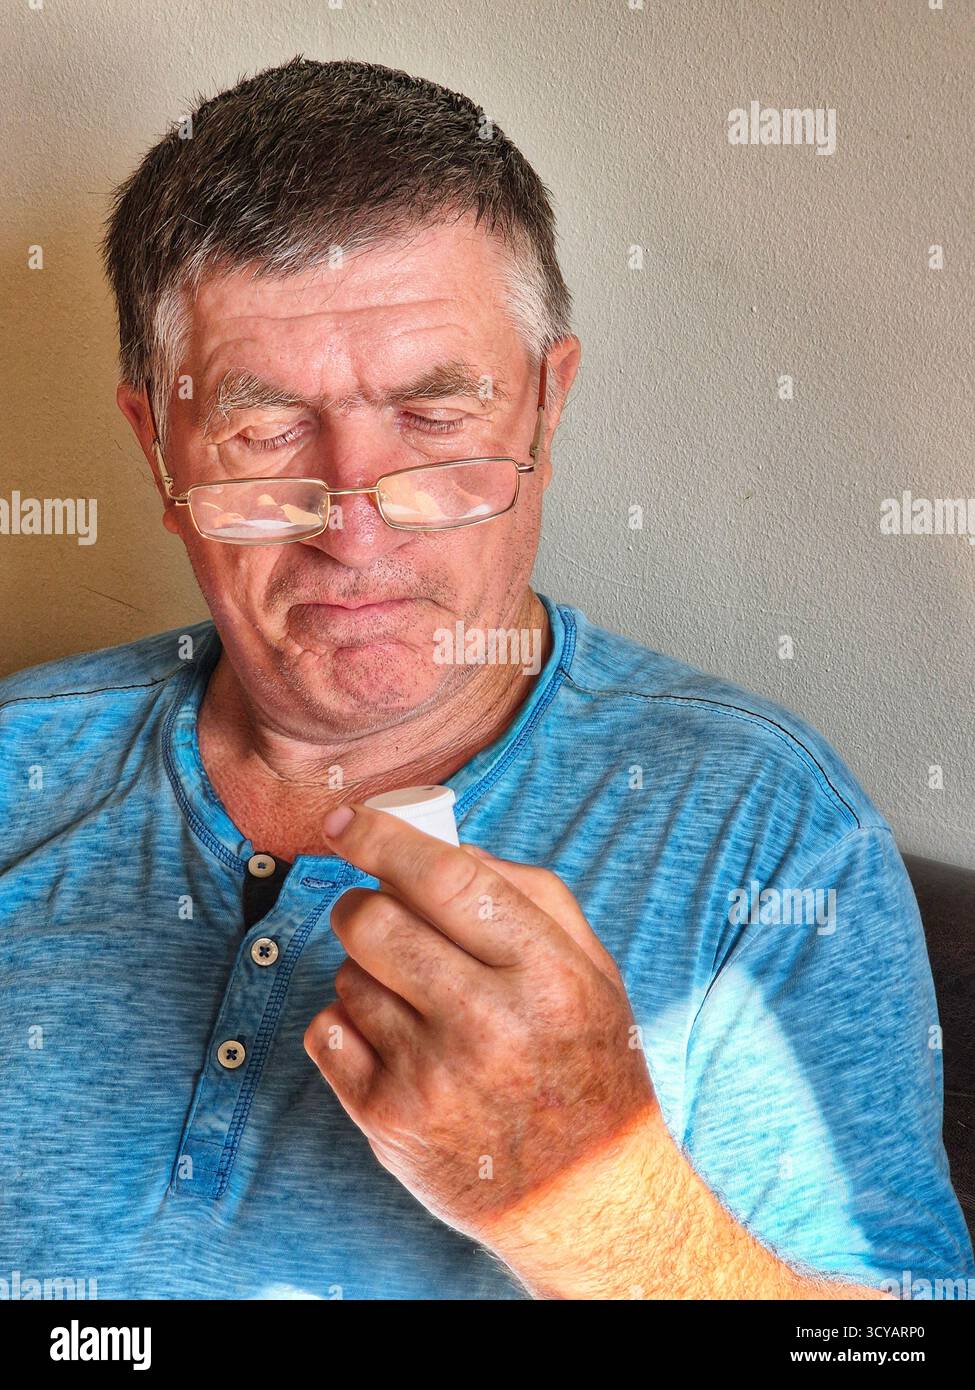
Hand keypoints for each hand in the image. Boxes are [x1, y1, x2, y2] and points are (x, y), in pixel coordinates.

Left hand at [303, 802, 656, 1243]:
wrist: (587, 1195)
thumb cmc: (586, 1060)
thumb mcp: (590, 967)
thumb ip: (526, 891)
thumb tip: (436, 845)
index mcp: (546, 972)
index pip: (445, 879)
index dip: (383, 838)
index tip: (346, 821)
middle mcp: (489, 1023)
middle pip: (373, 922)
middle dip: (360, 903)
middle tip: (376, 912)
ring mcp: (433, 1078)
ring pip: (348, 976)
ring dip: (367, 972)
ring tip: (418, 1004)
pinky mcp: (389, 1122)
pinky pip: (326, 1032)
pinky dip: (348, 1023)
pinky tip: (394, 1043)